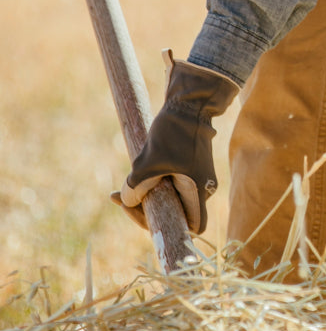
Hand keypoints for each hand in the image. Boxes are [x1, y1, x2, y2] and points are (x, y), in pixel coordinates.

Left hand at [115, 50, 238, 234]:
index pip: (191, 227)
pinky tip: (136, 171)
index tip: (142, 210)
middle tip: (119, 198)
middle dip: (145, 208)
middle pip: (174, 212)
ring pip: (169, 196)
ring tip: (124, 184)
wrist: (188, 103)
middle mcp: (202, 189)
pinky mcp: (190, 165)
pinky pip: (170, 182)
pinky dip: (153, 181)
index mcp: (198, 192)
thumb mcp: (148, 163)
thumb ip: (135, 189)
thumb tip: (127, 201)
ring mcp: (196, 176)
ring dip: (147, 194)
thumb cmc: (173, 133)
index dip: (165, 226)